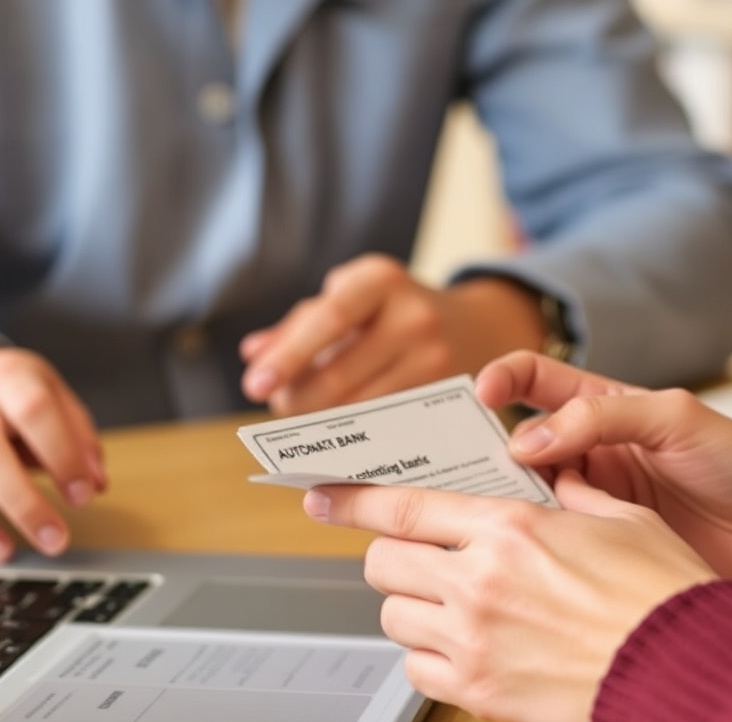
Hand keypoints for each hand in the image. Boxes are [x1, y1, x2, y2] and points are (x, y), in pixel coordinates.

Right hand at [0, 343, 105, 561]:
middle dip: (22, 501)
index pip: (36, 413)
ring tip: (4, 553)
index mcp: (10, 376)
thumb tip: (97, 484)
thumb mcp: (51, 393)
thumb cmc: (12, 387)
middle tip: (55, 539)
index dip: (61, 456)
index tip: (82, 497)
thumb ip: (78, 435)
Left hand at [239, 253, 546, 414]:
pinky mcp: (447, 395)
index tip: (255, 386)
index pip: (328, 318)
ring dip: (323, 420)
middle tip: (279, 406)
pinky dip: (356, 431)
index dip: (289, 355)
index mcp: (380, 279)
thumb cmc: (395, 310)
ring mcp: (435, 358)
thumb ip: (301, 323)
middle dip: (298, 399)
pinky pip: (387, 424)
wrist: (478, 325)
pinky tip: (341, 431)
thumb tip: (254, 353)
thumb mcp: (353, 298)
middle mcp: (413, 315)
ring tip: (306, 416)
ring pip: (361, 408)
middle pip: (340, 375)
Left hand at [302, 470, 714, 721]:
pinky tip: (465, 647)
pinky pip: (416, 669)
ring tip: (452, 602)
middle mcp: (479, 582)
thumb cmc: (667, 596)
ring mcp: (474, 642)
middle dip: (393, 554)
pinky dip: (428, 655)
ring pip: (394, 615)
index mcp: (511, 528)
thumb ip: (574, 494)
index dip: (353, 499)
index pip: (404, 506)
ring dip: (413, 603)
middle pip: (383, 561)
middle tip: (420, 556)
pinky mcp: (481, 693)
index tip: (323, 495)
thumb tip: (553, 478)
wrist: (692, 675)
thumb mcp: (625, 521)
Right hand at [476, 351, 731, 604]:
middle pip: (519, 437)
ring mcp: (594, 496)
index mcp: (605, 405)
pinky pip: (554, 531)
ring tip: (489, 499)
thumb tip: (531, 439)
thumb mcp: (675, 418)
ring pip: (529, 487)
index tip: (482, 393)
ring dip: (508, 490)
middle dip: (487, 441)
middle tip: (462, 457)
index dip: (504, 378)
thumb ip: (602, 417)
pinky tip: (524, 537)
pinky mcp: (601, 541)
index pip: (536, 380)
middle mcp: (591, 448)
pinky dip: (533, 532)